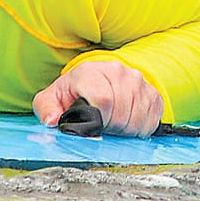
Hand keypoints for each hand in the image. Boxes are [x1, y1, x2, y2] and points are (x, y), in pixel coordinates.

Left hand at [34, 59, 163, 136]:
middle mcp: (116, 71)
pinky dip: (141, 127)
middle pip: (122, 112)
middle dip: (112, 128)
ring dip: (126, 129)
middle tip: (103, 127)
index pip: (104, 99)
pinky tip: (128, 122)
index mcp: (89, 73)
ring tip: (114, 125)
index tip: (95, 125)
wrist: (95, 81)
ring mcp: (136, 80)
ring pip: (139, 116)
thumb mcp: (52, 99)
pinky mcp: (151, 91)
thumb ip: (46, 109)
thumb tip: (53, 120)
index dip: (100, 120)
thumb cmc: (73, 93)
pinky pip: (153, 117)